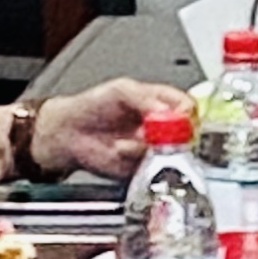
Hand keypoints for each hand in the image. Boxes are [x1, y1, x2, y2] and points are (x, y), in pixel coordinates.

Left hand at [35, 78, 189, 180]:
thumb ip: (146, 99)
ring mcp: (153, 148)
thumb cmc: (93, 106)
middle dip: (172, 134)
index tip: (180, 117)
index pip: (189, 108)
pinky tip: (120, 150)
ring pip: (169, 153)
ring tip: (127, 139)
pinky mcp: (142, 168)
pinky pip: (150, 168)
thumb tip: (169, 111)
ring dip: (148, 147)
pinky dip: (135, 160)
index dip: (188, 114)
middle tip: (156, 131)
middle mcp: (162, 127)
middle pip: (186, 134)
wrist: (68, 133)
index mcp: (162, 103)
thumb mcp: (121, 90)